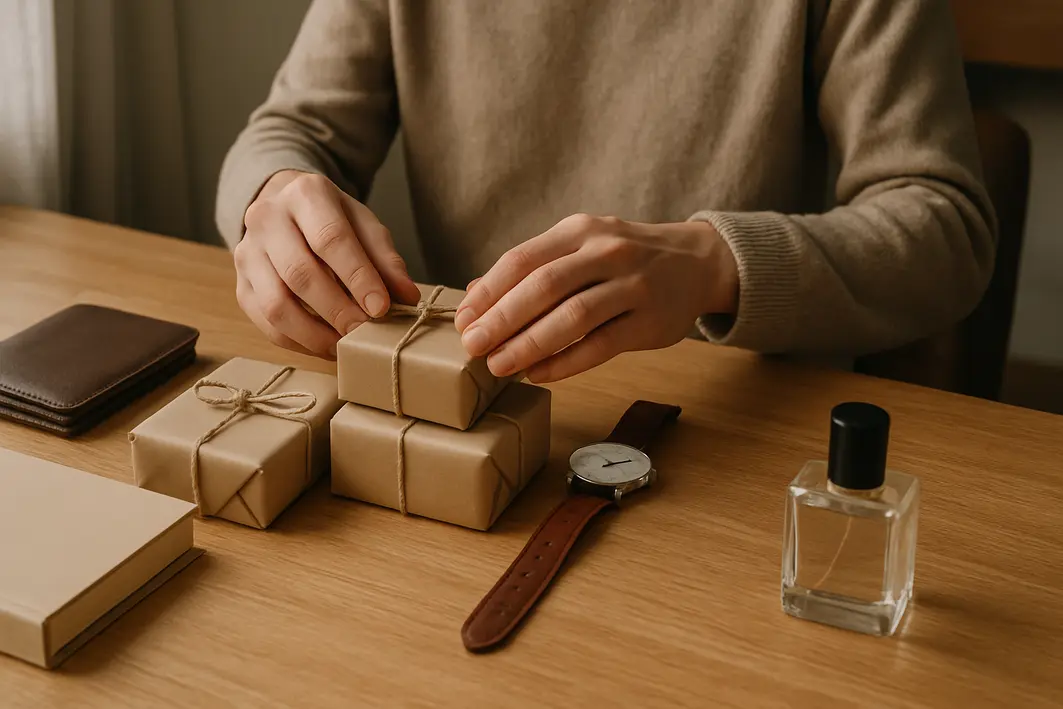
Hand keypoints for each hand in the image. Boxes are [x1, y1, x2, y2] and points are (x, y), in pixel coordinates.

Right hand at [234, 170, 419, 356]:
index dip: (357, 277)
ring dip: (314, 333)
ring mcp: (247, 253)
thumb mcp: (364, 227)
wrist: (285, 210)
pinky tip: (325, 346)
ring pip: (276, 304)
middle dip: (337, 309)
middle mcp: (267, 218)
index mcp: (305, 194)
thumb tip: (407, 297)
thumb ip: (386, 259)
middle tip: (365, 331)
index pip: (330, 239)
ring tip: (346, 345)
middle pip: (300, 273)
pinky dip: (297, 341)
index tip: (381, 308)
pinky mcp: (240, 285)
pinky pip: (265, 323)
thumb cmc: (332, 221)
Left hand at [454, 214, 737, 381]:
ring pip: (573, 316)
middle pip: (544, 286)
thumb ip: (533, 268)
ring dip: (530, 344)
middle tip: (472, 346)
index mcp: (579, 230)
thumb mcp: (581, 246)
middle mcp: (606, 251)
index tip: (463, 320)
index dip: (489, 292)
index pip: (523, 259)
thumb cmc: (624, 259)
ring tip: (499, 365)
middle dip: (503, 319)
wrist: (696, 262)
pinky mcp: (649, 320)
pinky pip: (601, 345)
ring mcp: (632, 285)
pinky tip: (538, 374)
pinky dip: (565, 362)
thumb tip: (475, 297)